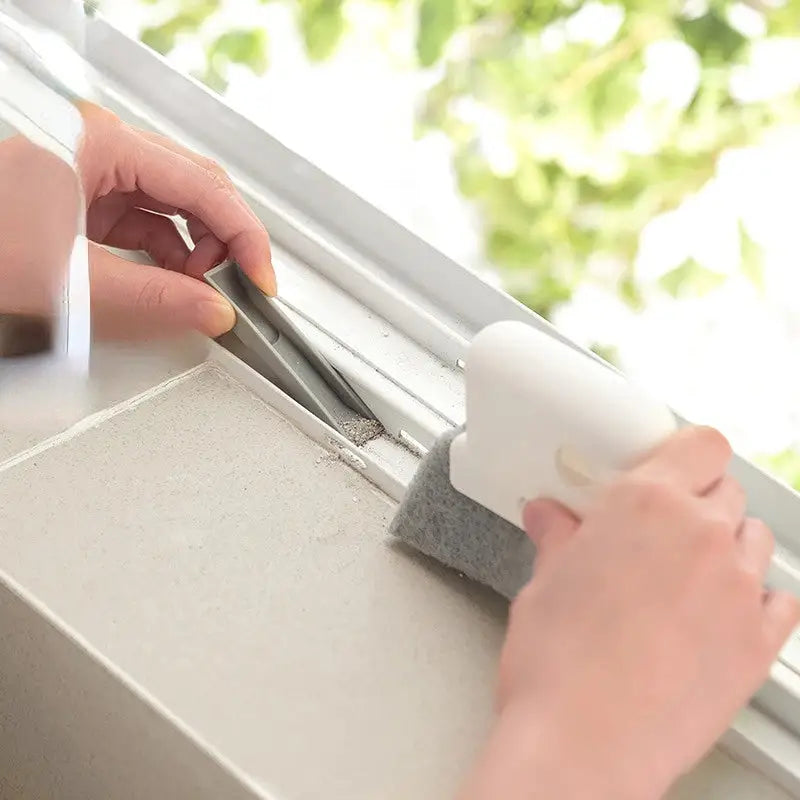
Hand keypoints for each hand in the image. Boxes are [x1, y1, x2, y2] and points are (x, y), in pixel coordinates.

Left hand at [0, 102, 273, 339]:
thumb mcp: (67, 283)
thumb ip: (151, 300)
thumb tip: (211, 311)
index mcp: (95, 142)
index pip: (203, 183)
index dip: (245, 236)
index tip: (261, 279)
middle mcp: (95, 144)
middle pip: (192, 185)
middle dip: (221, 240)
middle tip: (232, 286)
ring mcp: (86, 166)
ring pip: (169, 201)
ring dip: (192, 247)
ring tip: (191, 289)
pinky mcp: (78, 193)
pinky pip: (141, 216)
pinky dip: (163, 250)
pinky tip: (166, 278)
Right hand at [459, 426, 798, 799]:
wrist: (586, 742)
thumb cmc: (558, 662)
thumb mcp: (545, 584)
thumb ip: (560, 539)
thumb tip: (551, 519)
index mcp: (646, 502)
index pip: (700, 443)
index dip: (687, 452)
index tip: (672, 467)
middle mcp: (702, 534)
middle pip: (727, 491)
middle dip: (698, 502)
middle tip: (661, 530)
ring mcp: (738, 588)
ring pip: (755, 539)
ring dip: (727, 546)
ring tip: (690, 574)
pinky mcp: (759, 642)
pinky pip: (781, 601)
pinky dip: (759, 599)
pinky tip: (725, 613)